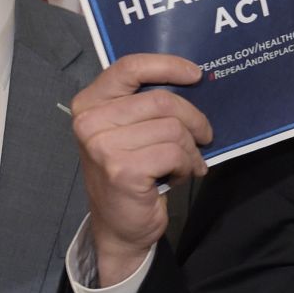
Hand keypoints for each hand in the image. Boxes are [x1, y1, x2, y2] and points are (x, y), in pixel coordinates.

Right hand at [71, 54, 211, 286]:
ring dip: (190, 149)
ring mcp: (103, 147)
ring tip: (185, 163)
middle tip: (204, 136)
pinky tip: (177, 176)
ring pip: (173, 128)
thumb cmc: (130, 171)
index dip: (167, 66)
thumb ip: (147, 104)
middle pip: (162, 100)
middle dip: (193, 119)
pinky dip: (186, 165)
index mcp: (89, 103)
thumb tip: (193, 80)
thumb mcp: (130, 130)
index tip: (195, 75)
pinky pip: (175, 153)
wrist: (119, 226)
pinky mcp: (122, 170)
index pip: (130, 67)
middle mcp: (89, 122)